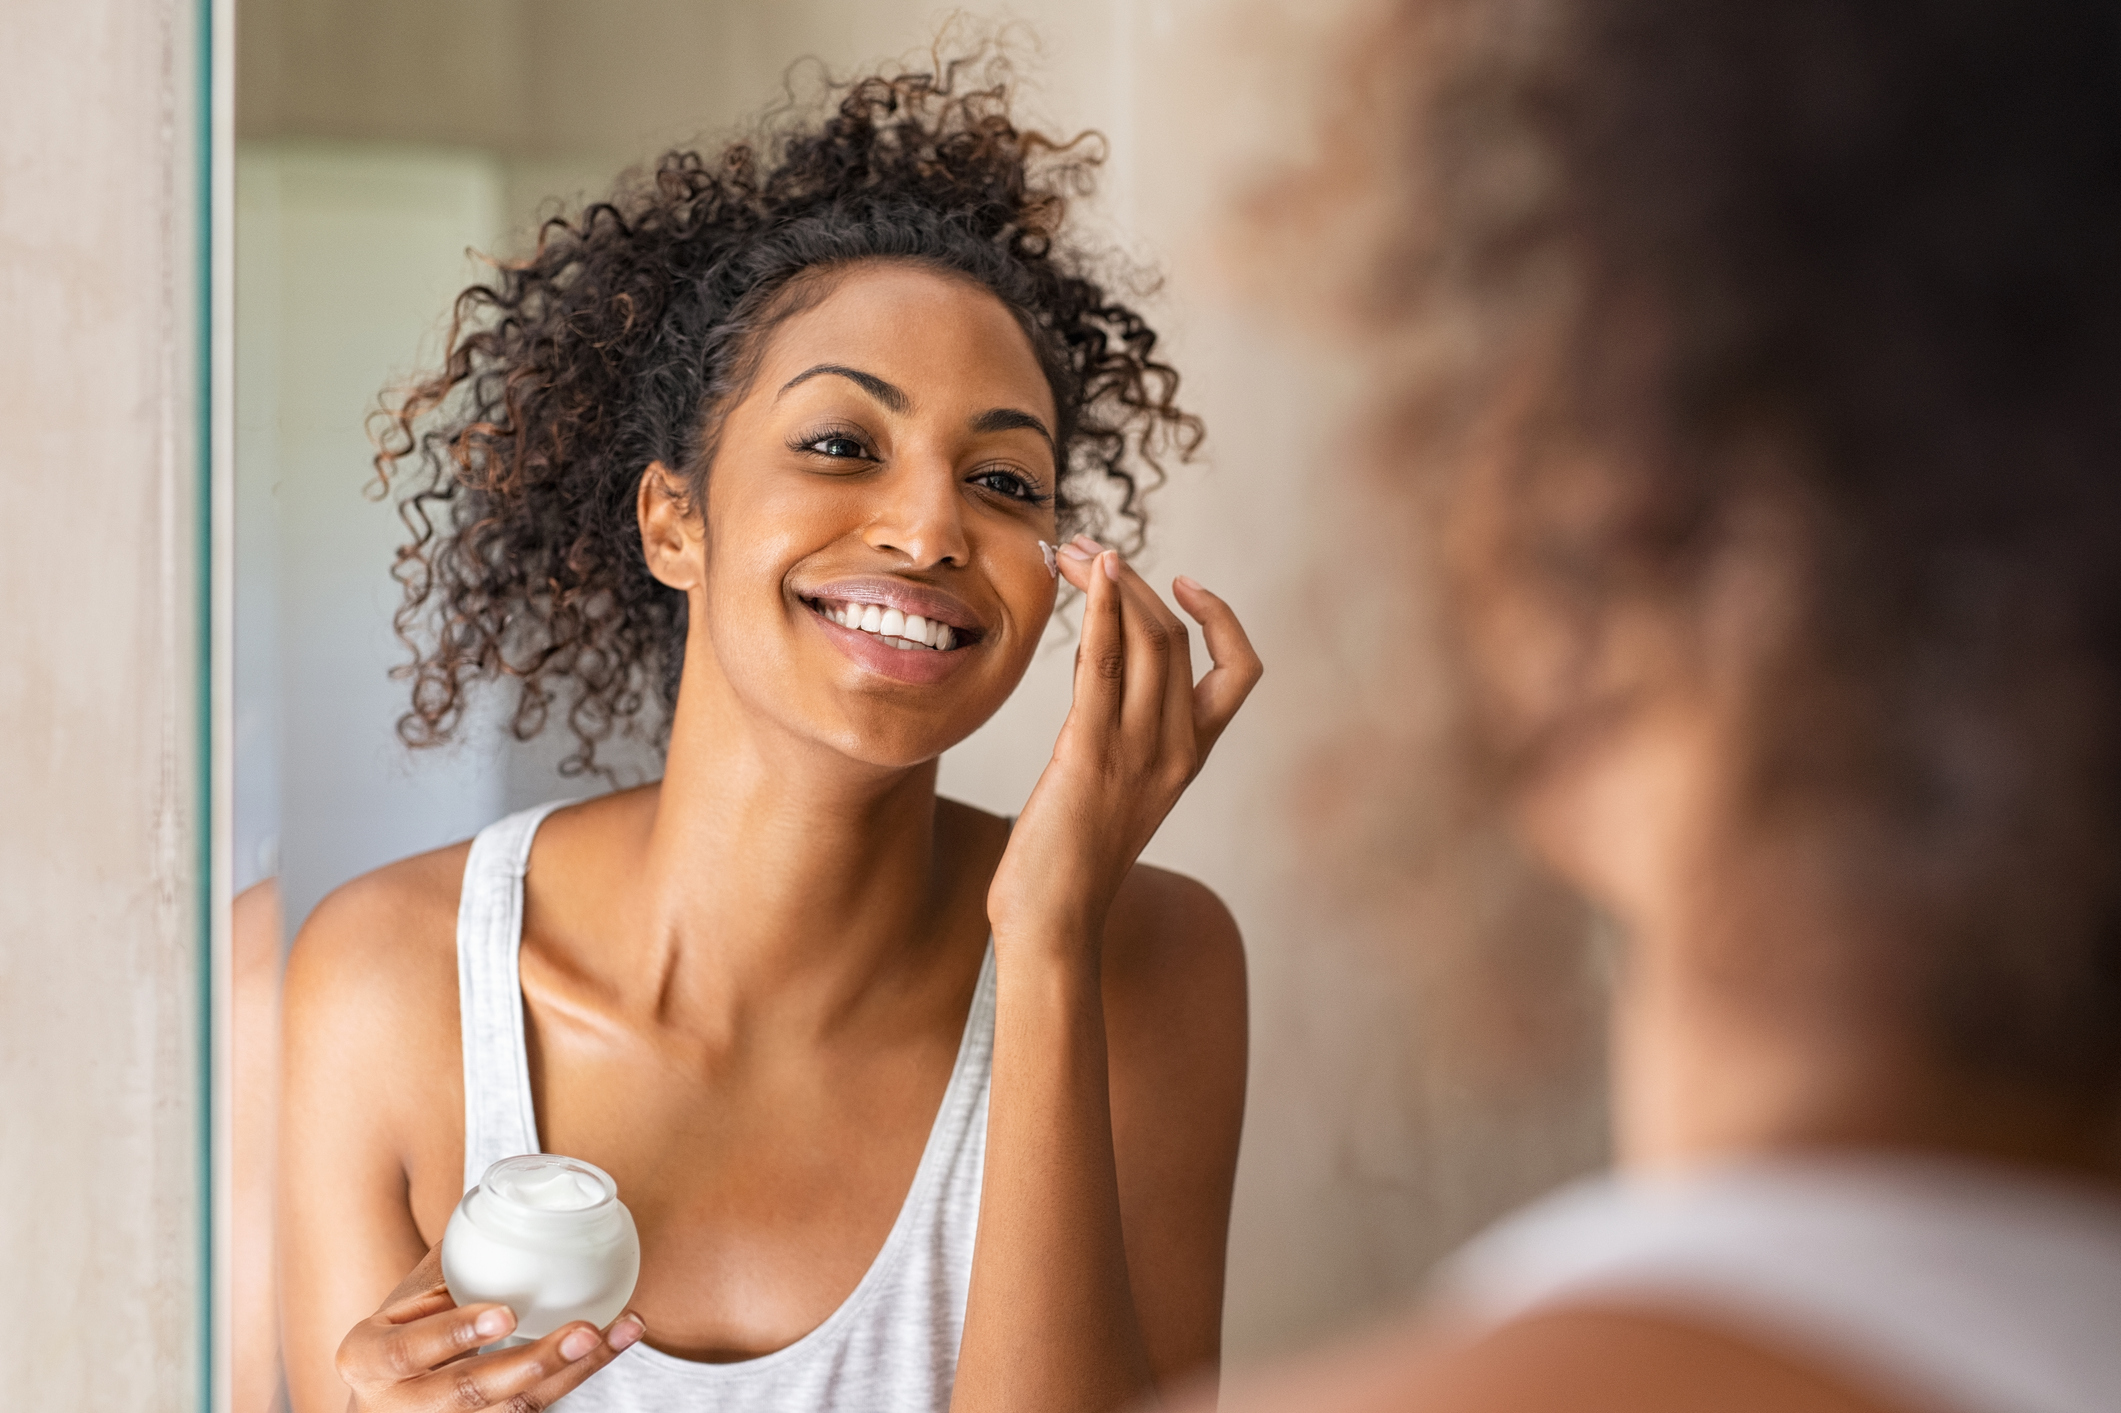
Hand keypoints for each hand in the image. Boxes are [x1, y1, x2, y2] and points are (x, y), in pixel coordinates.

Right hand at [335, 1242, 644, 1411]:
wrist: (382, 1400)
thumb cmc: (398, 1335)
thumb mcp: (402, 1303)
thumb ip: (448, 1266)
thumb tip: (504, 1197)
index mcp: (369, 1359)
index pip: (410, 1350)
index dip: (457, 1334)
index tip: (506, 1314)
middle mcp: (399, 1405)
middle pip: (472, 1391)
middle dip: (533, 1362)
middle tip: (584, 1330)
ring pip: (514, 1409)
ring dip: (573, 1371)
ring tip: (619, 1332)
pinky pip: (532, 1412)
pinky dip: (576, 1377)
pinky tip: (612, 1346)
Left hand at [987, 536, 1261, 954]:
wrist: (1053, 922)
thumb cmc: (1069, 864)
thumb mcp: (1114, 789)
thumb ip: (1120, 735)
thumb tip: (1098, 677)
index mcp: (1191, 757)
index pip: (1240, 671)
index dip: (1220, 617)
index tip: (1180, 581)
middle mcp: (1177, 749)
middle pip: (1177, 637)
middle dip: (1135, 580)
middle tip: (1088, 547)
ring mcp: (1139, 751)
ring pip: (1147, 640)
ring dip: (1111, 582)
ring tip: (1074, 550)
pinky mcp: (1090, 754)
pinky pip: (1103, 665)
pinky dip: (1099, 609)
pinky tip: (1086, 576)